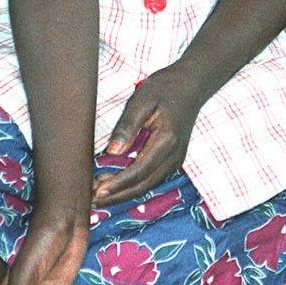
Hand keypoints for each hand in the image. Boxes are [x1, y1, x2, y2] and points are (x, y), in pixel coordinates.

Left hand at [91, 68, 203, 207]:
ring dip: (124, 193)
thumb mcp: (142, 99)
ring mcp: (176, 159)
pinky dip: (133, 185)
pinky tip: (115, 184)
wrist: (193, 84)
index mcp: (167, 140)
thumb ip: (127, 126)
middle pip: (144, 185)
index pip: (139, 171)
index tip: (96, 191)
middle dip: (117, 196)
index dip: (117, 184)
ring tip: (98, 194)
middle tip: (92, 200)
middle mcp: (174, 155)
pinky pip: (152, 178)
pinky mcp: (173, 159)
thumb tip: (112, 151)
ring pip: (148, 185)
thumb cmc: (166, 87)